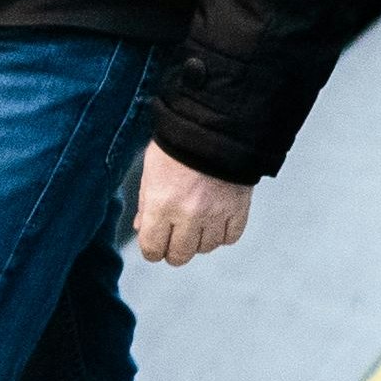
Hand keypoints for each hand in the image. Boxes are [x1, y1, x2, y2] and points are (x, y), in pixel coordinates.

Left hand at [135, 143, 250, 266]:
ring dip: (199, 240)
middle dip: (173, 249)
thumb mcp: (150, 172)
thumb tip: (142, 229)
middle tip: (175, 236)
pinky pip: (230, 238)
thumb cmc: (176, 145)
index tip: (155, 244)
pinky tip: (216, 219)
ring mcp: (215, 214)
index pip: (152, 250)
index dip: (152, 249)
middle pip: (179, 256)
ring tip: (197, 220)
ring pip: (205, 248)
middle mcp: (188, 215)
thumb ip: (146, 205)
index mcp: (161, 205)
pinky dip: (222, 233)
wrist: (214, 125)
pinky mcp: (238, 209)